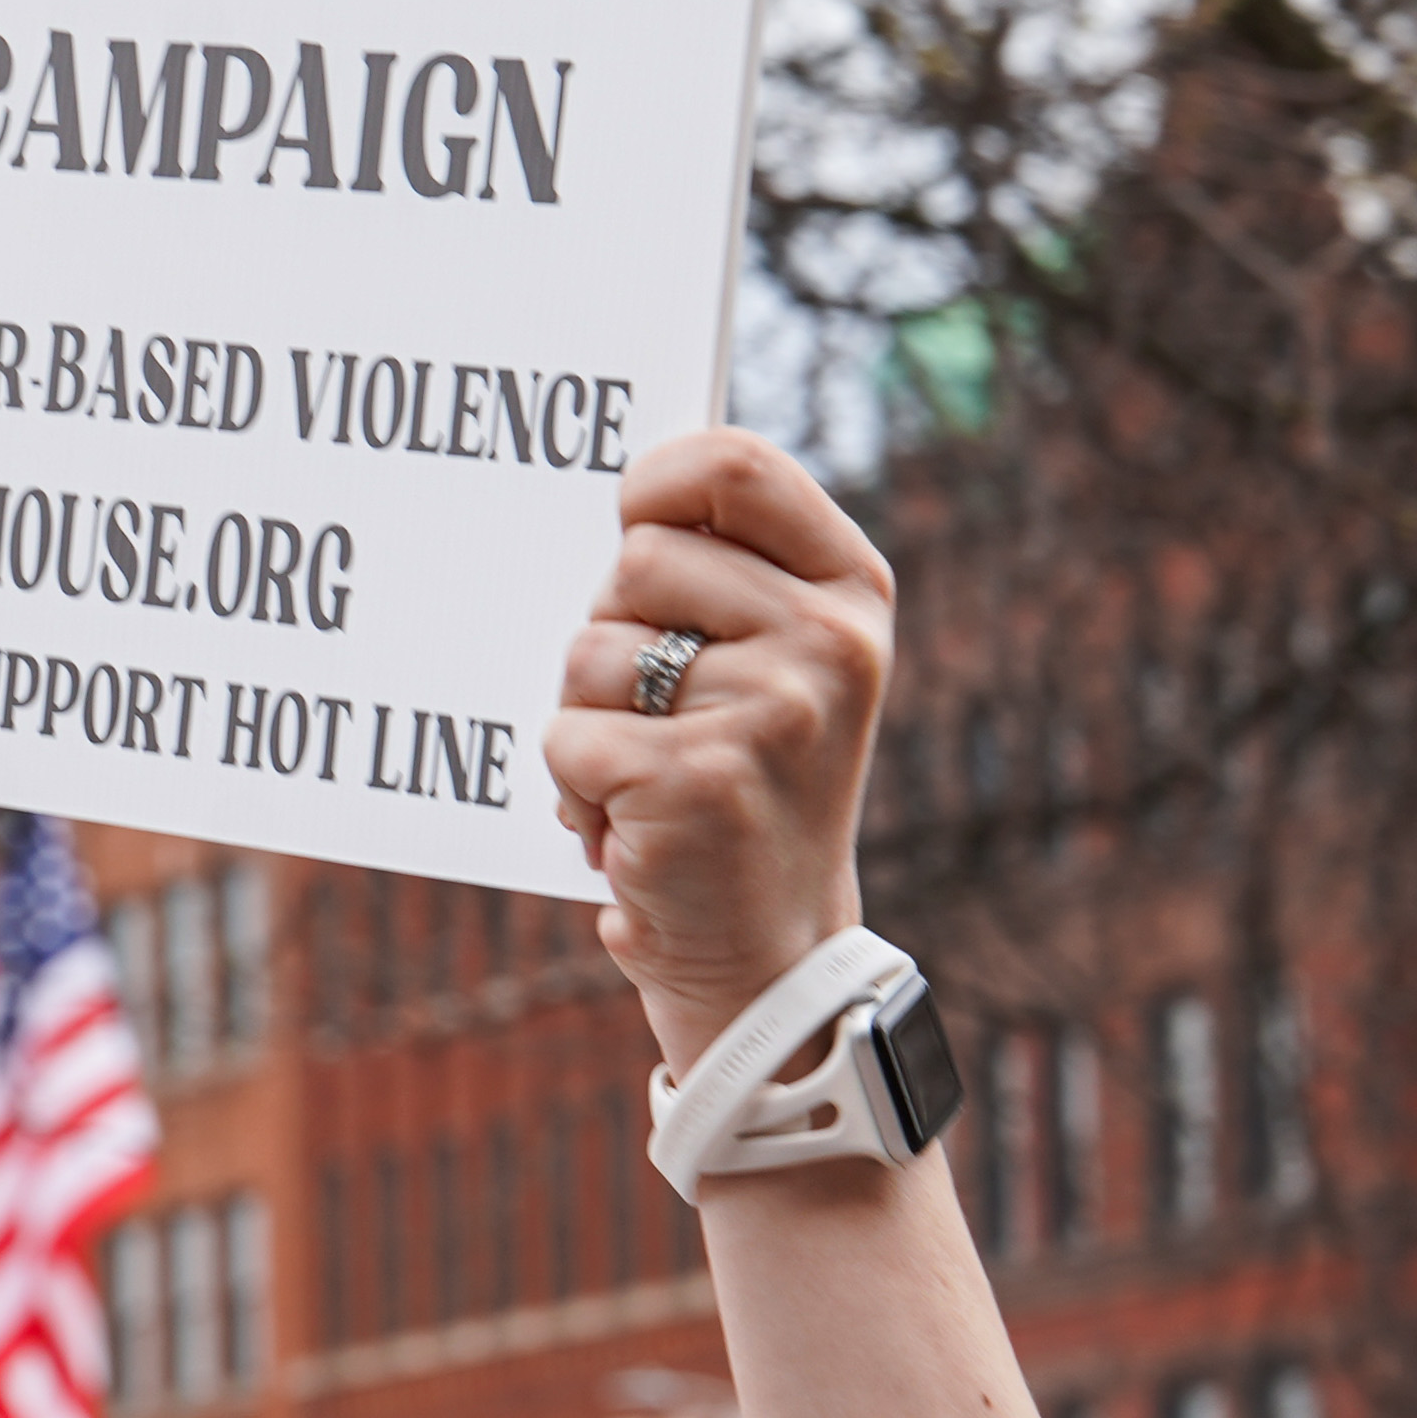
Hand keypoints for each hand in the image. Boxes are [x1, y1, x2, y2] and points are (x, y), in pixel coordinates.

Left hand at [536, 428, 893, 1067]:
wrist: (769, 954)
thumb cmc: (740, 782)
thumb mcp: (769, 659)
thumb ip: (716, 569)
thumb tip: (616, 488)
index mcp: (850, 590)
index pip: (733, 462)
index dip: (655, 482)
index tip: (634, 522)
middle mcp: (829, 641)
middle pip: (633, 557)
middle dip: (613, 633)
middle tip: (662, 713)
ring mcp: (772, 710)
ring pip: (588, 651)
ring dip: (590, 719)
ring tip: (651, 777)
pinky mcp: (699, 779)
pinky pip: (566, 734)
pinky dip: (574, 786)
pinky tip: (635, 825)